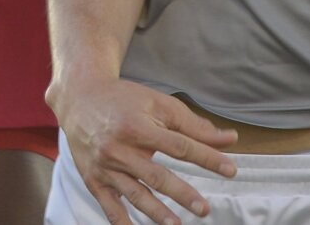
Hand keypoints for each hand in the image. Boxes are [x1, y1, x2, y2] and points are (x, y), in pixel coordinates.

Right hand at [46, 74, 237, 224]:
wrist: (79, 97)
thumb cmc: (124, 99)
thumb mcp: (157, 103)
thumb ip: (192, 124)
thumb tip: (229, 139)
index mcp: (138, 126)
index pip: (179, 146)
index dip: (206, 158)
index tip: (230, 169)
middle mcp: (120, 148)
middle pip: (156, 175)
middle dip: (182, 193)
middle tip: (204, 209)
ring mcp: (105, 166)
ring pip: (134, 194)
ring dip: (156, 212)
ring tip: (176, 224)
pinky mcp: (94, 180)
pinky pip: (110, 207)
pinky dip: (123, 224)